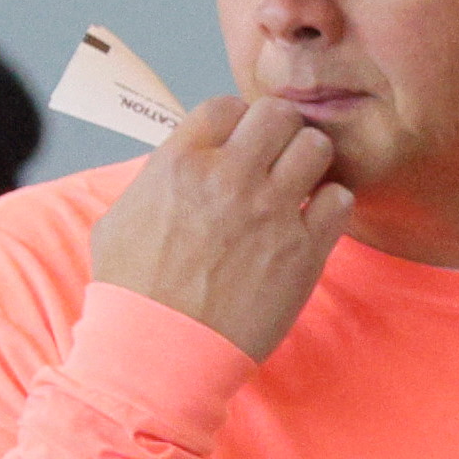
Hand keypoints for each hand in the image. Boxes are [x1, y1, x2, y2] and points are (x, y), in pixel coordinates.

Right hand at [83, 92, 357, 366]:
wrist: (159, 352)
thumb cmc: (130, 294)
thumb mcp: (118, 220)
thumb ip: (156, 182)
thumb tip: (178, 167)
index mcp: (181, 163)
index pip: (226, 105)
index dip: (237, 121)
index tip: (239, 145)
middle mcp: (229, 177)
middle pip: (279, 114)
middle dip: (280, 131)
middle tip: (276, 159)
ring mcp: (270, 211)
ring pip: (316, 146)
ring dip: (311, 163)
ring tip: (299, 186)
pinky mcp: (303, 250)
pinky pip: (340, 199)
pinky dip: (331, 205)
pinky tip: (313, 221)